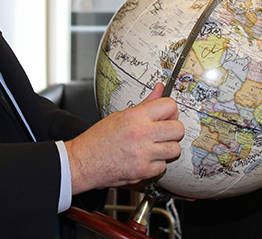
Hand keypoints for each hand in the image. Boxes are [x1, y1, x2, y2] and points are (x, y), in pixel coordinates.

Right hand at [65, 83, 183, 194]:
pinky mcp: (143, 172)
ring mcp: (143, 154)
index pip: (169, 105)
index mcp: (135, 117)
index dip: (170, 110)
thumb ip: (145, 104)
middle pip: (178, 129)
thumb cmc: (98, 139)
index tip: (166, 114)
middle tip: (163, 131)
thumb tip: (160, 89)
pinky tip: (145, 159)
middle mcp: (141, 134)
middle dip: (173, 130)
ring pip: (174, 149)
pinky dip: (157, 164)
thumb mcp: (121, 115)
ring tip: (154, 146)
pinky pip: (163, 166)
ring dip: (167, 148)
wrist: (83, 162)